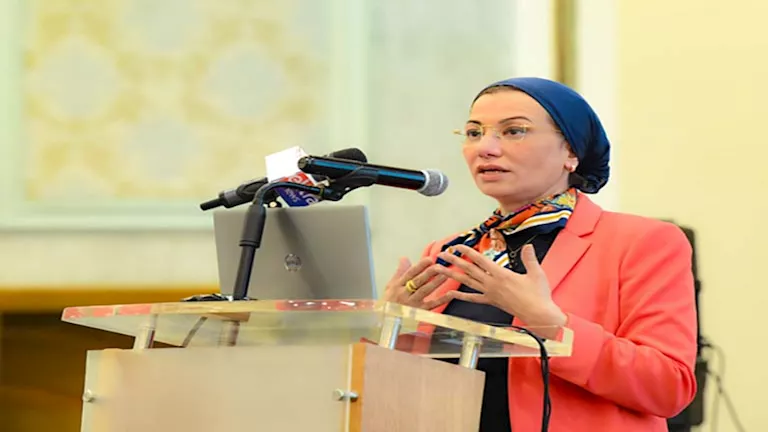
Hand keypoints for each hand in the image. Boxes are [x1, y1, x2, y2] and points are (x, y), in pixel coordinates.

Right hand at [383, 257, 450, 309]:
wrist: (386, 322)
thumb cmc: (388, 303)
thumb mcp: (390, 286)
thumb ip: (399, 272)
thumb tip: (404, 258)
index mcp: (397, 286)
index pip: (410, 273)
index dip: (420, 266)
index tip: (429, 259)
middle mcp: (404, 294)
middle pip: (418, 281)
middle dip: (429, 272)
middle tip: (439, 265)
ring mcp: (412, 304)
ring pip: (425, 291)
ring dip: (436, 282)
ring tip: (445, 274)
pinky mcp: (419, 313)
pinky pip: (432, 305)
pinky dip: (442, 299)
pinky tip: (450, 294)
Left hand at [434, 244, 565, 327]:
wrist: (538, 315)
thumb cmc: (539, 295)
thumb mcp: (536, 273)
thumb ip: (530, 258)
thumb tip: (528, 246)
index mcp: (501, 274)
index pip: (480, 260)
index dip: (467, 252)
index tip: (457, 246)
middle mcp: (492, 283)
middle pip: (469, 269)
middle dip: (454, 261)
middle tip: (441, 254)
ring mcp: (490, 293)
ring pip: (467, 282)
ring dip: (453, 275)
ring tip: (440, 270)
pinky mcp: (492, 302)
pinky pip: (473, 298)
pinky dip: (461, 295)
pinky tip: (450, 293)